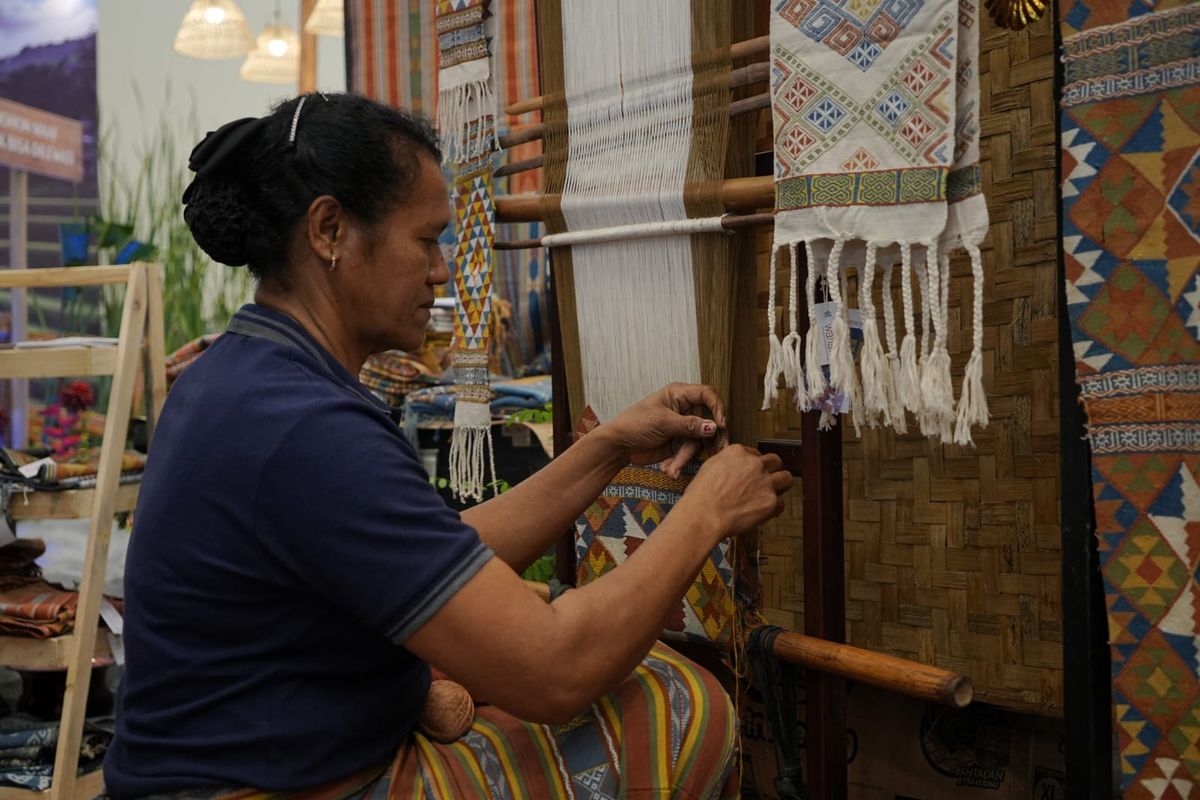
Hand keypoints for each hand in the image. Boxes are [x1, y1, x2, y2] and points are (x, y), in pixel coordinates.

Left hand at [604, 383, 727, 477]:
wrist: (619, 446)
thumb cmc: (635, 424)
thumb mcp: (663, 422)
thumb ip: (690, 425)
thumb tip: (713, 427)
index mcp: (679, 394)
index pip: (707, 394)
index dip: (717, 408)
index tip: (721, 424)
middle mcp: (684, 408)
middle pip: (709, 420)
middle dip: (711, 438)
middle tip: (717, 450)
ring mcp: (683, 427)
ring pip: (699, 441)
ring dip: (686, 456)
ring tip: (671, 468)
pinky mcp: (679, 443)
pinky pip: (689, 452)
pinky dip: (679, 462)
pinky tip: (668, 470)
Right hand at [682, 445, 791, 535]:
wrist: (704, 514)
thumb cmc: (701, 496)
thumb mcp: (709, 467)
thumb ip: (727, 465)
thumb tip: (732, 471)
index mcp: (738, 452)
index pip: (755, 453)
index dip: (754, 464)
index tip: (752, 472)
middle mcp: (755, 464)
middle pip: (775, 461)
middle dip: (772, 470)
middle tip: (767, 480)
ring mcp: (765, 482)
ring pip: (786, 478)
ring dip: (780, 486)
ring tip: (772, 494)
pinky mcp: (771, 501)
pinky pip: (781, 504)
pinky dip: (773, 509)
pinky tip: (763, 511)